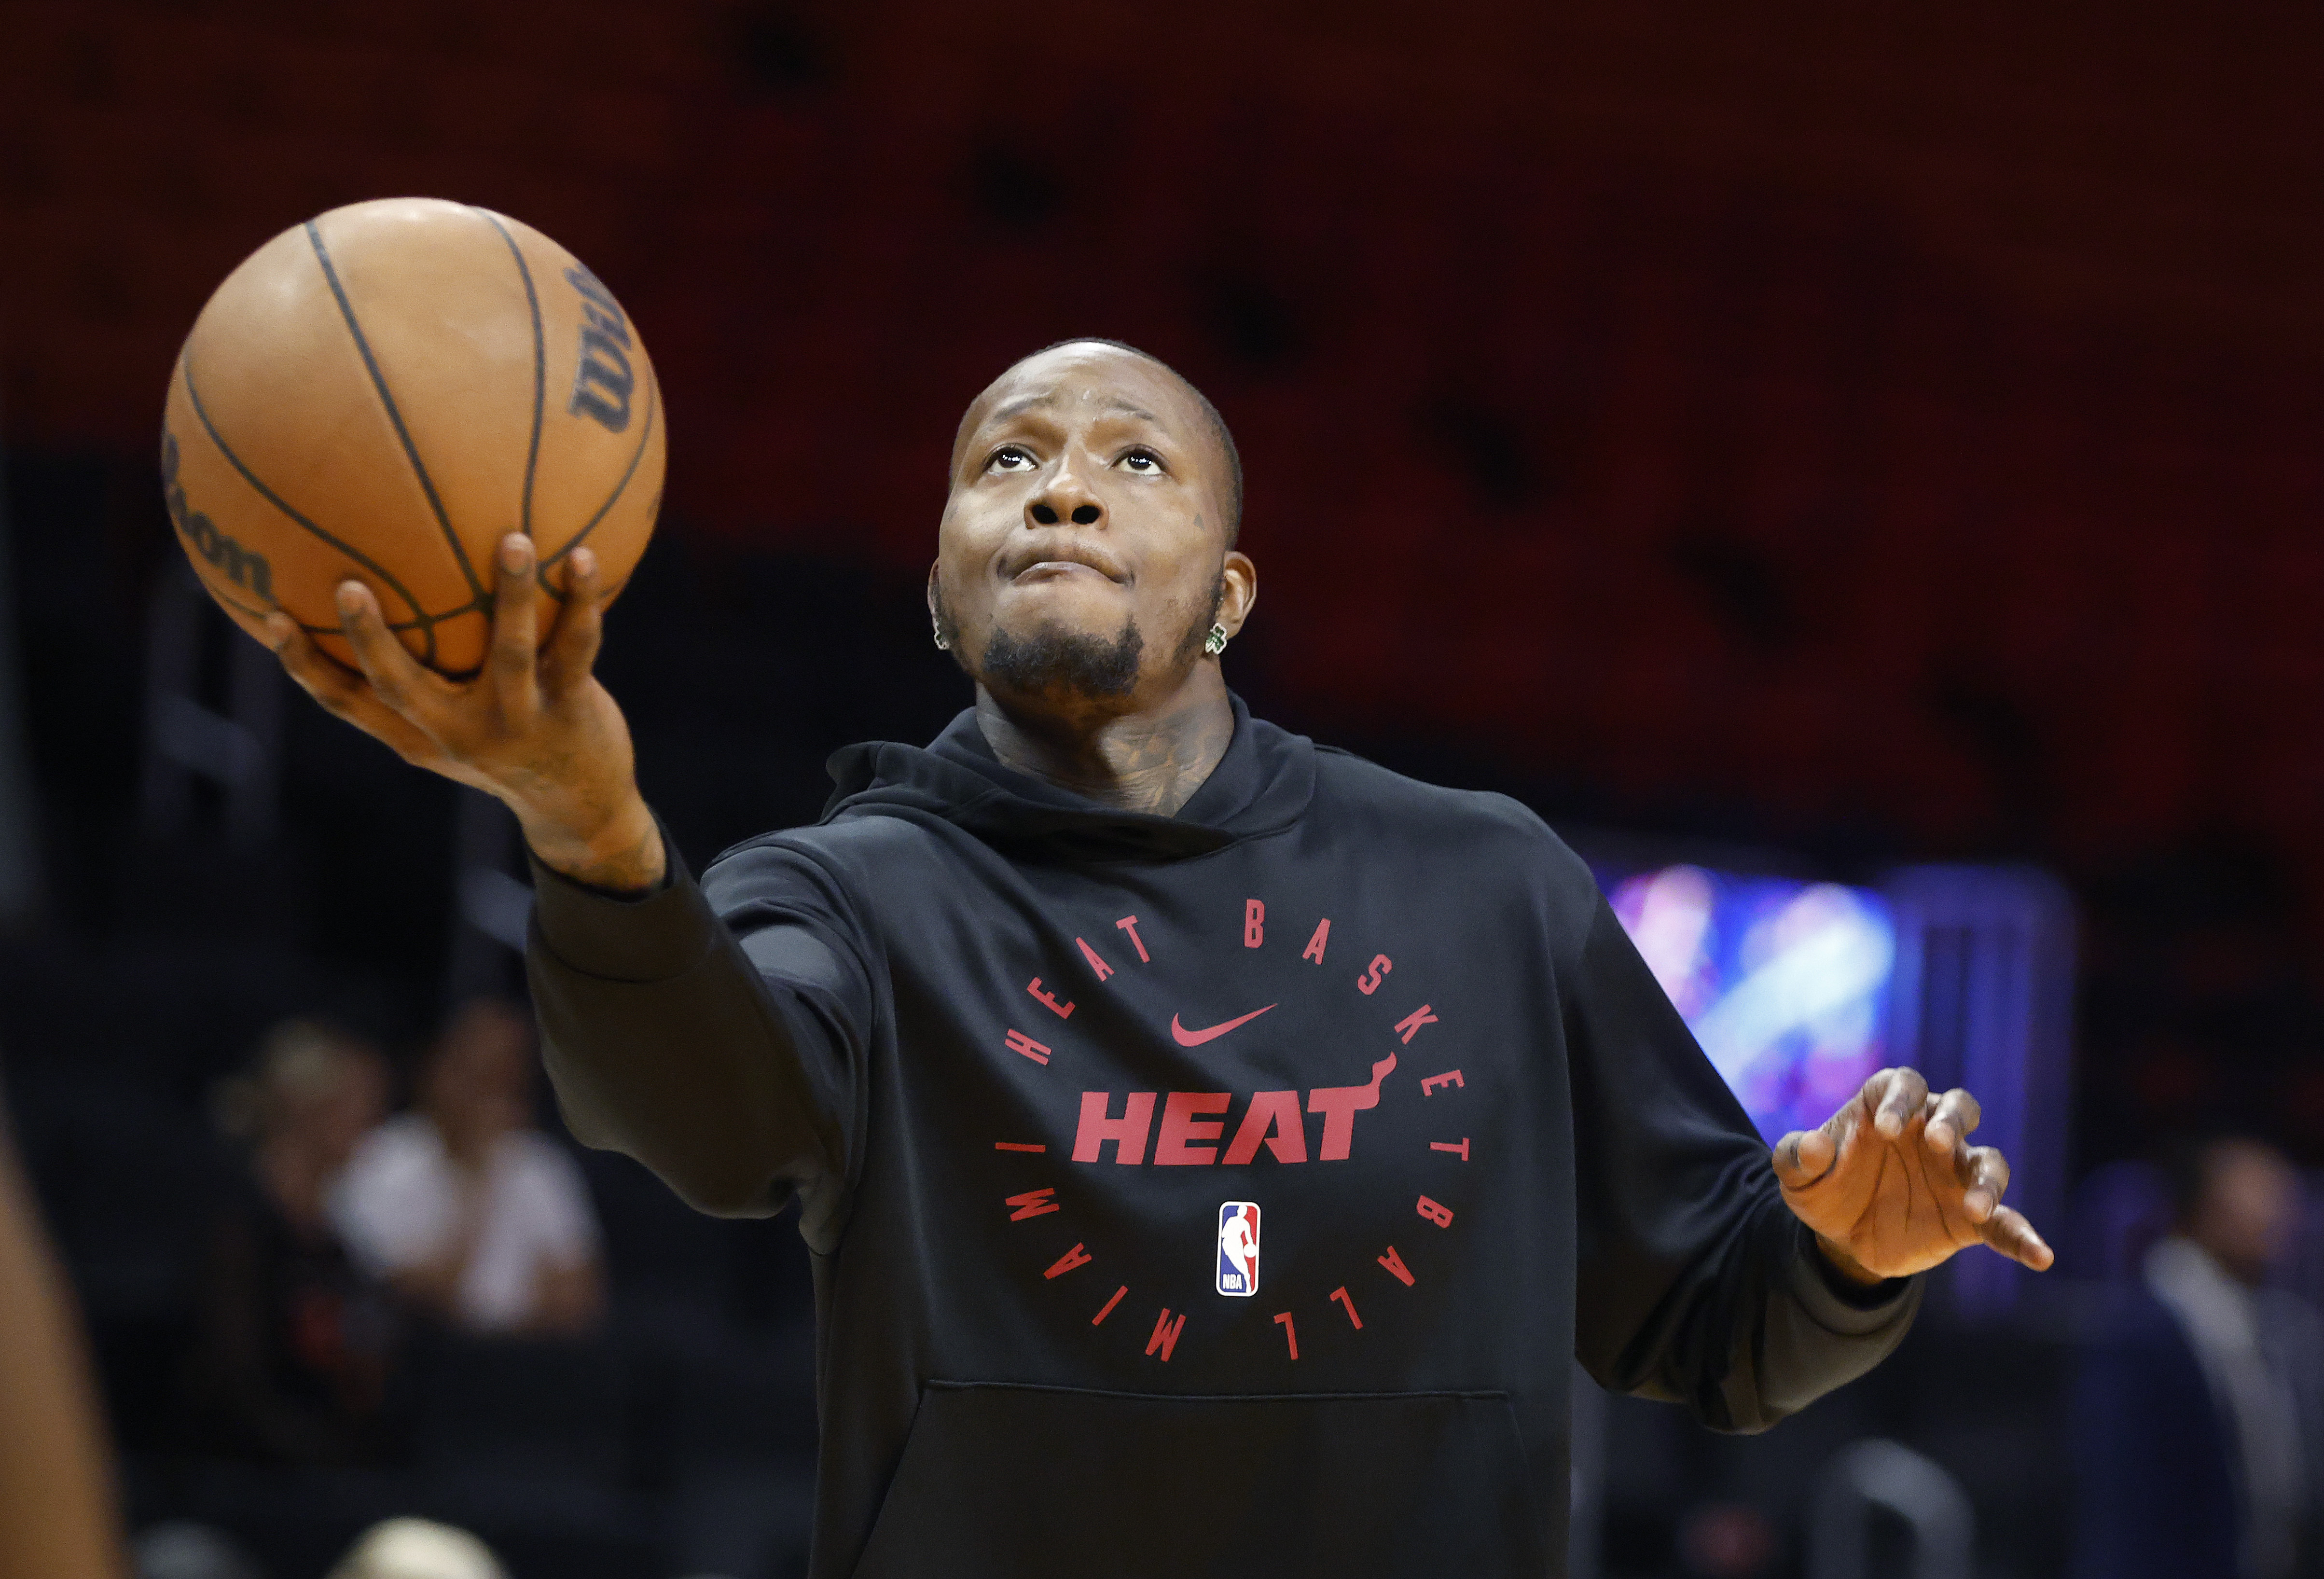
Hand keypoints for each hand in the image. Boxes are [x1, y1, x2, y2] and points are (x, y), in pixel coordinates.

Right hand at [266, 533, 665, 891]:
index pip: (349, 704)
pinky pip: (576, 647)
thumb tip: (390, 599)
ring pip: (508, 652)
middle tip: (347, 587)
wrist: (582, 810)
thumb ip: (423, 683)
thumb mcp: (455, 730)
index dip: (306, 667)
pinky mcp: (570, 711)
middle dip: (370, 640)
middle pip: (402, 687)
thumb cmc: (507, 751)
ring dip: (512, 595)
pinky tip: (584, 557)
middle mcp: (461, 732)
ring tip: (515, 540)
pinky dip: (580, 601)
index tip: (270, 618)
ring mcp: (517, 723)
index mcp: (421, 734)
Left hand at [1772, 1067, 2053, 1283]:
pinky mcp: (1969, 1218)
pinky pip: (2005, 1224)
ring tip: (1974, 1207)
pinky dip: (2023, 1237)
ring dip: (1986, 1182)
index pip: (1903, 1085)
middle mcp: (1929, 1133)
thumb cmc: (1823, 1187)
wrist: (1839, 1236)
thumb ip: (1797, 1156)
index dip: (1899, 1099)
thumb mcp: (1796, 1175)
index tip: (1884, 1127)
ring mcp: (1954, 1174)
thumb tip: (1816, 1146)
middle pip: (1958, 1109)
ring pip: (1988, 1163)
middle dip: (1952, 1121)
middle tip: (1936, 1141)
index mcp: (1887, 1107)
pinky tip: (2040, 1256)